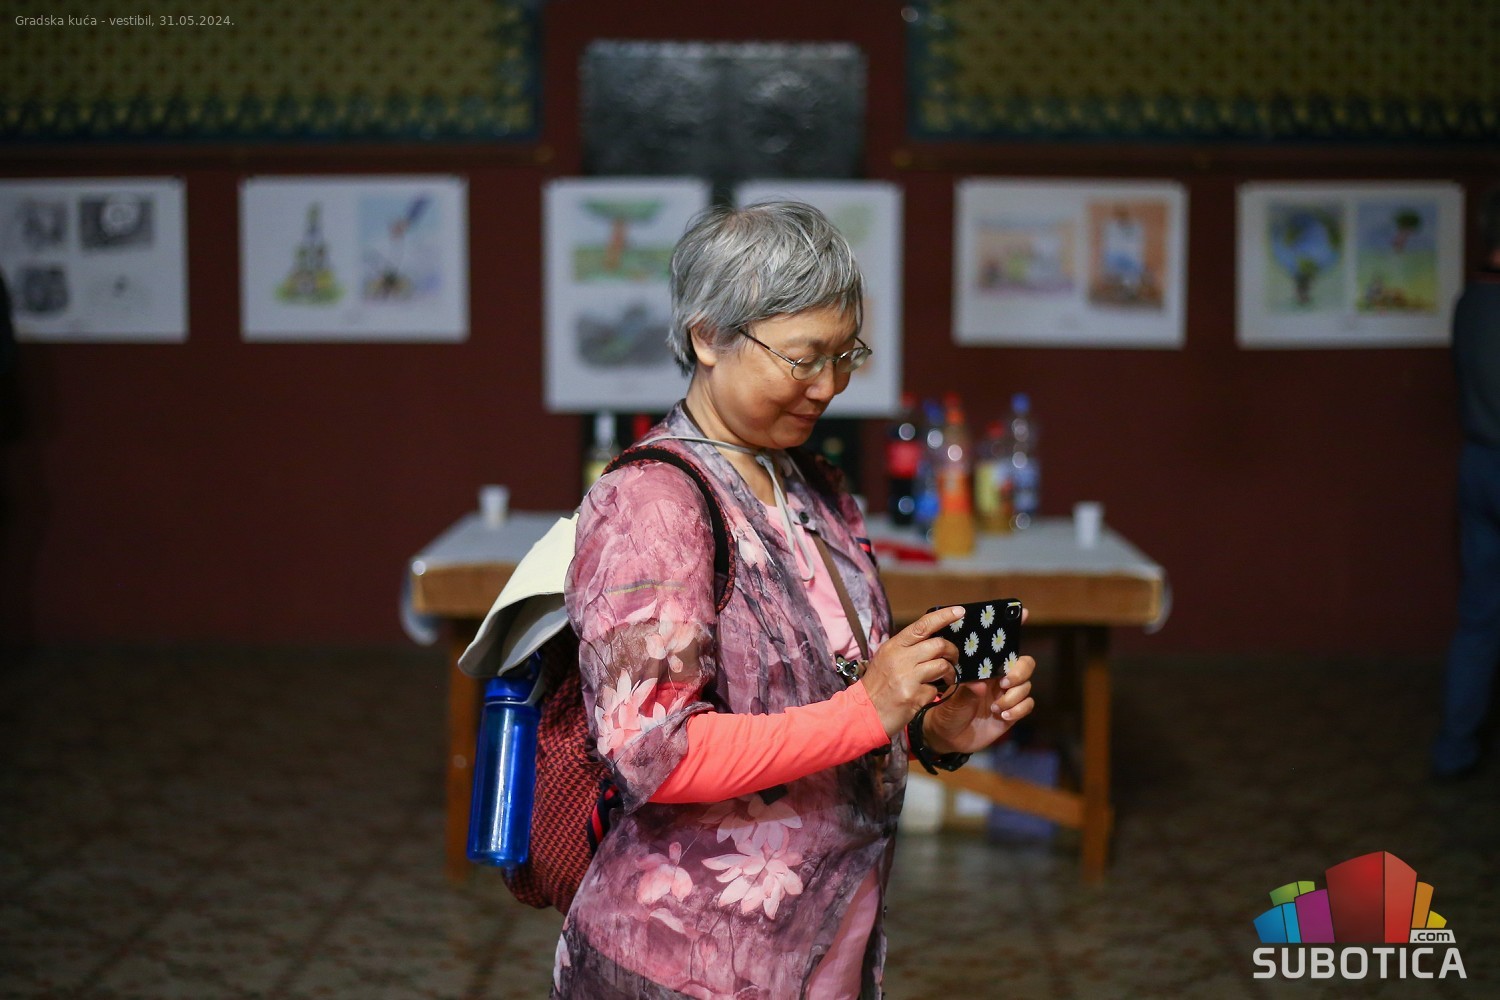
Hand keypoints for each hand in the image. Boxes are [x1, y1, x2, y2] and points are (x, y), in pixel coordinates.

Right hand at [859, 606, 961, 737]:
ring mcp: (907, 678)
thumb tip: (931, 639)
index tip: (959, 611)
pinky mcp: (913, 696)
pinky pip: (936, 689)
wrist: (864, 713)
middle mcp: (900, 659)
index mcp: (894, 646)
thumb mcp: (886, 659)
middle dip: (952, 651)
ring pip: (942, 666)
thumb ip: (906, 648)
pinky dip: (935, 692)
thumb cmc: (877, 685)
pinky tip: (926, 695)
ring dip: (950, 673)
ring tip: (946, 679)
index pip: (922, 626)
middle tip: (953, 658)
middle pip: (939, 645)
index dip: (943, 616)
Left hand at [922, 609, 1035, 754]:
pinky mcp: (1012, 712)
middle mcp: (999, 677)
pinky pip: (1027, 705)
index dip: (1014, 627)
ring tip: (995, 707)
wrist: (947, 736)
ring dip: (1013, 696)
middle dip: (1020, 671)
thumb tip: (980, 684)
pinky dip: (1017, 709)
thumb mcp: (952, 697)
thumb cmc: (946, 709)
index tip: (1022, 613)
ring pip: (1026, 686)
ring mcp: (1007, 694)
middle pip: (1025, 663)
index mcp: (984, 666)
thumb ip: (966, 690)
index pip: (1002, 644)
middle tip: (1004, 681)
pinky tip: (1001, 715)